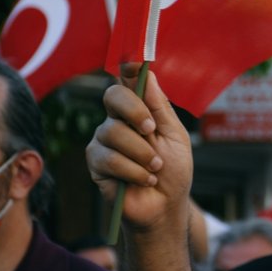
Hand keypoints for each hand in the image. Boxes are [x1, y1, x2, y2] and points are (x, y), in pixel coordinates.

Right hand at [86, 63, 193, 232]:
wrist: (165, 207)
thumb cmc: (173, 171)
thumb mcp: (175, 136)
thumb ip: (161, 107)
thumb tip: (148, 73)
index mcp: (139, 110)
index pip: (128, 82)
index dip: (129, 69)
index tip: (136, 63)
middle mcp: (118, 121)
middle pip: (112, 96)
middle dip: (134, 110)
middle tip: (151, 130)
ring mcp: (104, 141)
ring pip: (113, 132)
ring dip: (142, 153)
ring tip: (156, 169)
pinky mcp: (95, 163)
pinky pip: (109, 158)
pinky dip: (133, 171)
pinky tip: (145, 180)